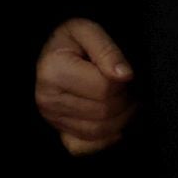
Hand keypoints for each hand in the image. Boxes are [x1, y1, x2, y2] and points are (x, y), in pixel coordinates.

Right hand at [35, 18, 134, 155]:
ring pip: (99, 131)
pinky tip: (113, 120)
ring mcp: (52, 120)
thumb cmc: (72, 40)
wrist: (55, 53)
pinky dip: (105, 138)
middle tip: (129, 87)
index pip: (104, 88)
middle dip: (125, 100)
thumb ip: (107, 50)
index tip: (124, 72)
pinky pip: (86, 147)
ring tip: (124, 99)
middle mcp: (47, 99)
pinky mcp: (60, 134)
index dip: (123, 81)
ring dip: (121, 118)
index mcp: (53, 71)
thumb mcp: (87, 30)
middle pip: (104, 112)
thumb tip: (125, 75)